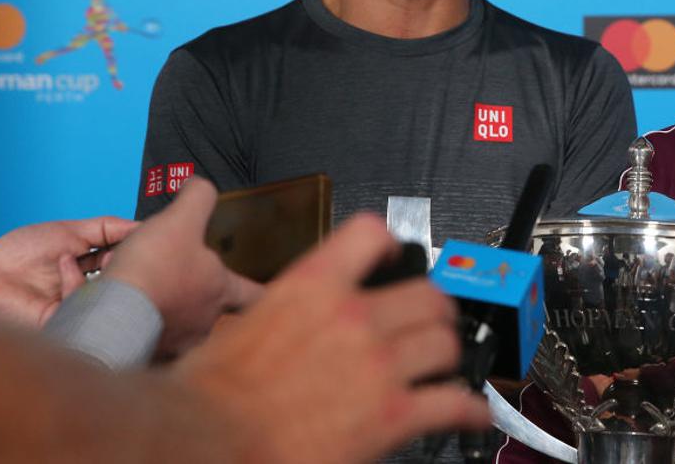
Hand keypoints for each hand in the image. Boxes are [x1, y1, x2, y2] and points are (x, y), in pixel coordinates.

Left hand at [0, 215, 137, 327]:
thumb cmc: (17, 254)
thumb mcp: (70, 231)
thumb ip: (107, 227)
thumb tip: (141, 226)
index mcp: (89, 267)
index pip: (123, 261)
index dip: (135, 250)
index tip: (146, 238)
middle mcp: (88, 287)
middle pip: (123, 280)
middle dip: (127, 263)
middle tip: (128, 250)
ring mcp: (79, 305)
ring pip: (112, 296)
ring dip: (107, 271)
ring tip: (97, 256)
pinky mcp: (68, 321)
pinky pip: (87, 306)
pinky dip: (77, 281)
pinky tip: (64, 266)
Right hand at [104, 177, 261, 355]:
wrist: (112, 314)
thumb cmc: (152, 270)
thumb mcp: (181, 218)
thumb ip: (198, 197)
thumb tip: (201, 184)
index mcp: (220, 291)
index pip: (255, 294)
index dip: (261, 291)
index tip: (268, 295)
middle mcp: (204, 322)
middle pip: (213, 313)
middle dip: (200, 300)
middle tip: (183, 288)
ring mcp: (178, 344)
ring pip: (181, 331)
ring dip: (170, 315)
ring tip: (153, 301)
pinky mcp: (149, 356)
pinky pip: (153, 345)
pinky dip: (146, 332)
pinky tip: (134, 320)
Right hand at [170, 213, 490, 462]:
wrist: (203, 439)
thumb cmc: (209, 394)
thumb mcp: (242, 324)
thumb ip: (287, 312)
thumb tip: (297, 320)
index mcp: (313, 286)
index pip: (371, 235)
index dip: (392, 245)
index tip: (398, 256)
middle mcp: (354, 317)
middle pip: (428, 295)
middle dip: (434, 310)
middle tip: (432, 322)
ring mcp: (378, 364)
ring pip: (446, 343)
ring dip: (448, 355)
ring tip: (445, 365)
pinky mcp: (392, 414)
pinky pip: (454, 402)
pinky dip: (469, 408)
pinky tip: (471, 411)